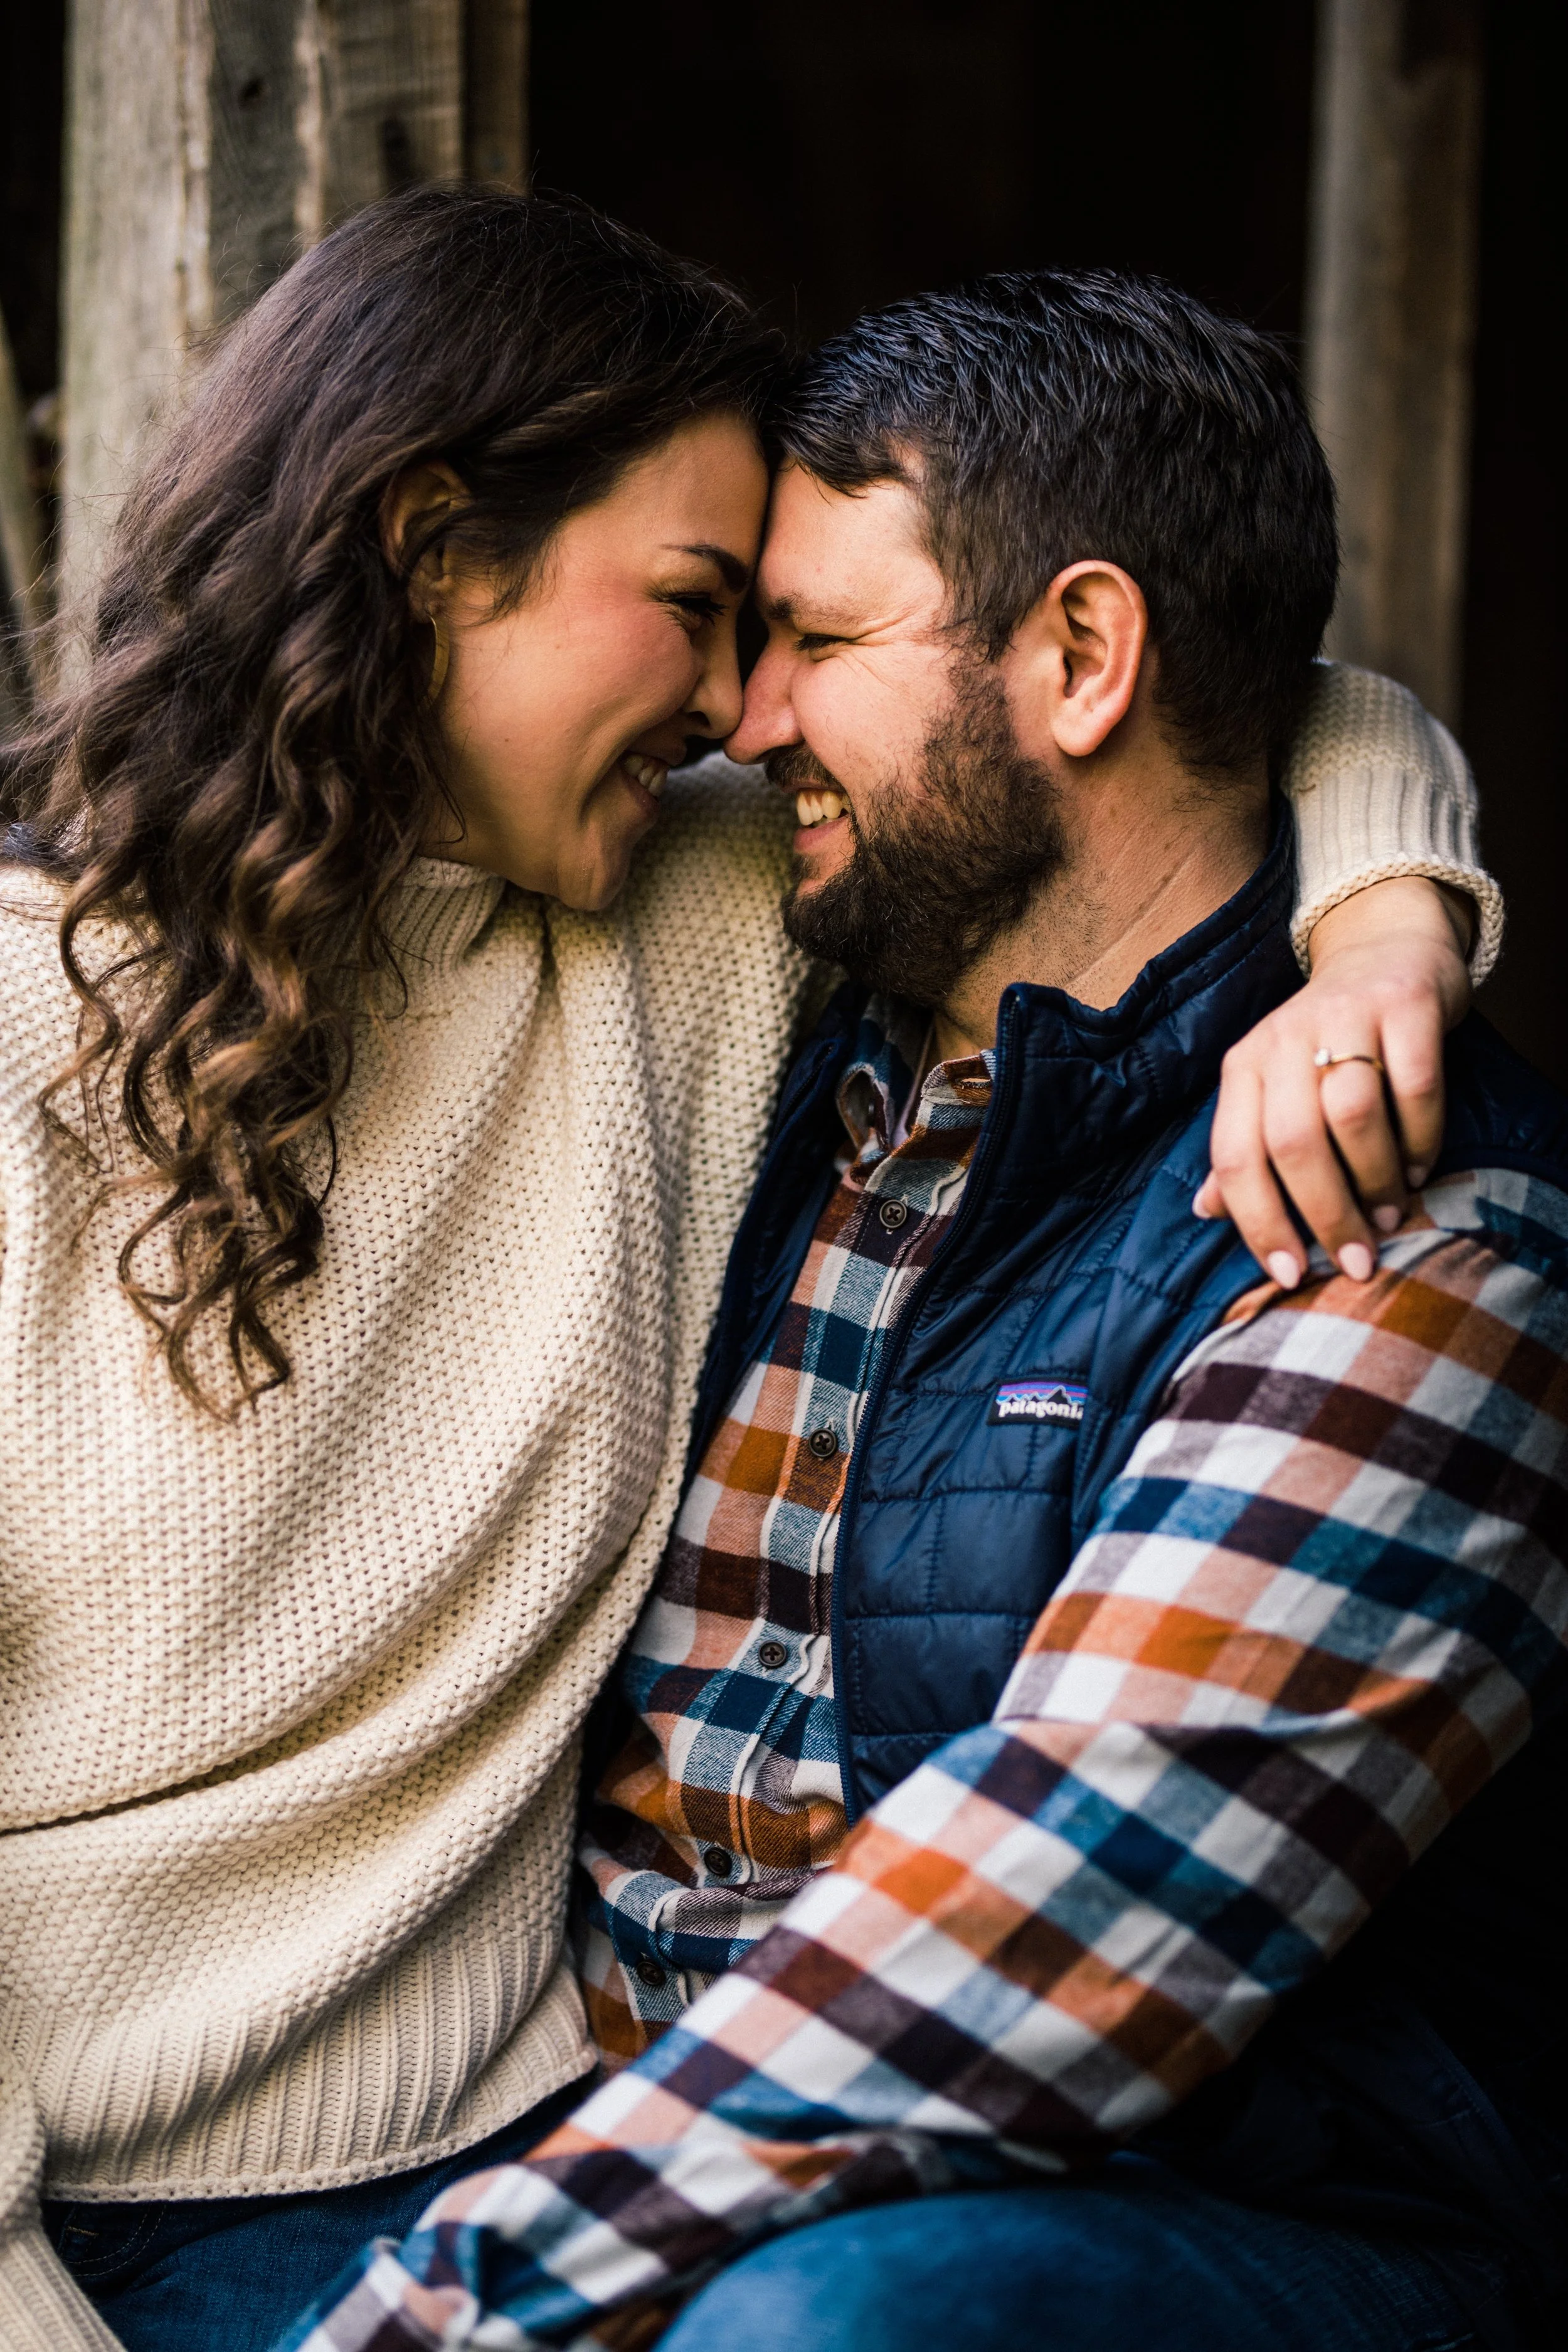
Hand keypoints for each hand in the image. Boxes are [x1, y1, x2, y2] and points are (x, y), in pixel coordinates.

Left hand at [1194, 878, 1472, 1284]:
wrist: (1383, 949)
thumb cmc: (1324, 1042)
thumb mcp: (1271, 1087)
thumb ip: (1244, 1149)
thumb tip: (1204, 1211)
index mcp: (1243, 1066)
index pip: (1235, 1154)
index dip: (1259, 1221)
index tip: (1291, 1274)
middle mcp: (1284, 1039)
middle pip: (1293, 1140)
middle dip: (1326, 1212)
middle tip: (1356, 1258)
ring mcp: (1345, 1016)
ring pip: (1352, 1113)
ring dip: (1375, 1178)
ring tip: (1390, 1213)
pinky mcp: (1405, 1005)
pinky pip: (1415, 1083)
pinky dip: (1420, 1136)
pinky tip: (1419, 1169)